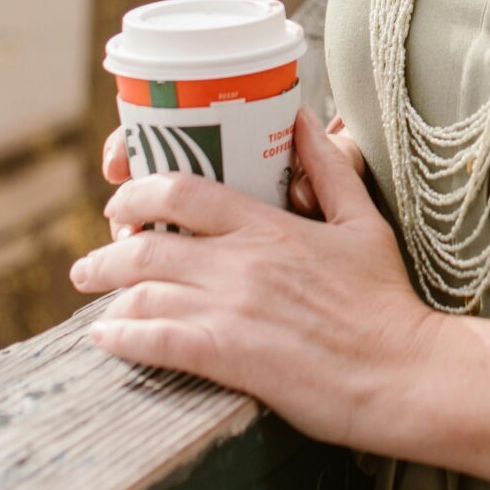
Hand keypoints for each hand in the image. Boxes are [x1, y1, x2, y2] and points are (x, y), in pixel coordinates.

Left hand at [72, 105, 436, 453]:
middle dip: (106, 252)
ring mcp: (231, 309)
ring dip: (109, 296)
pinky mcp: (230, 357)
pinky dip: (122, 338)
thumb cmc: (385, 299)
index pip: (183, 192)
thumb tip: (302, 119)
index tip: (120, 204)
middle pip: (147, 245)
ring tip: (95, 303)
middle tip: (87, 263)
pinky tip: (107, 340)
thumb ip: (327, 169)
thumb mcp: (362, 221)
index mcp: (267, 227)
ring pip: (144, 292)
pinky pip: (156, 341)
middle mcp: (240, 262)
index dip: (138, 192)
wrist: (402, 370)